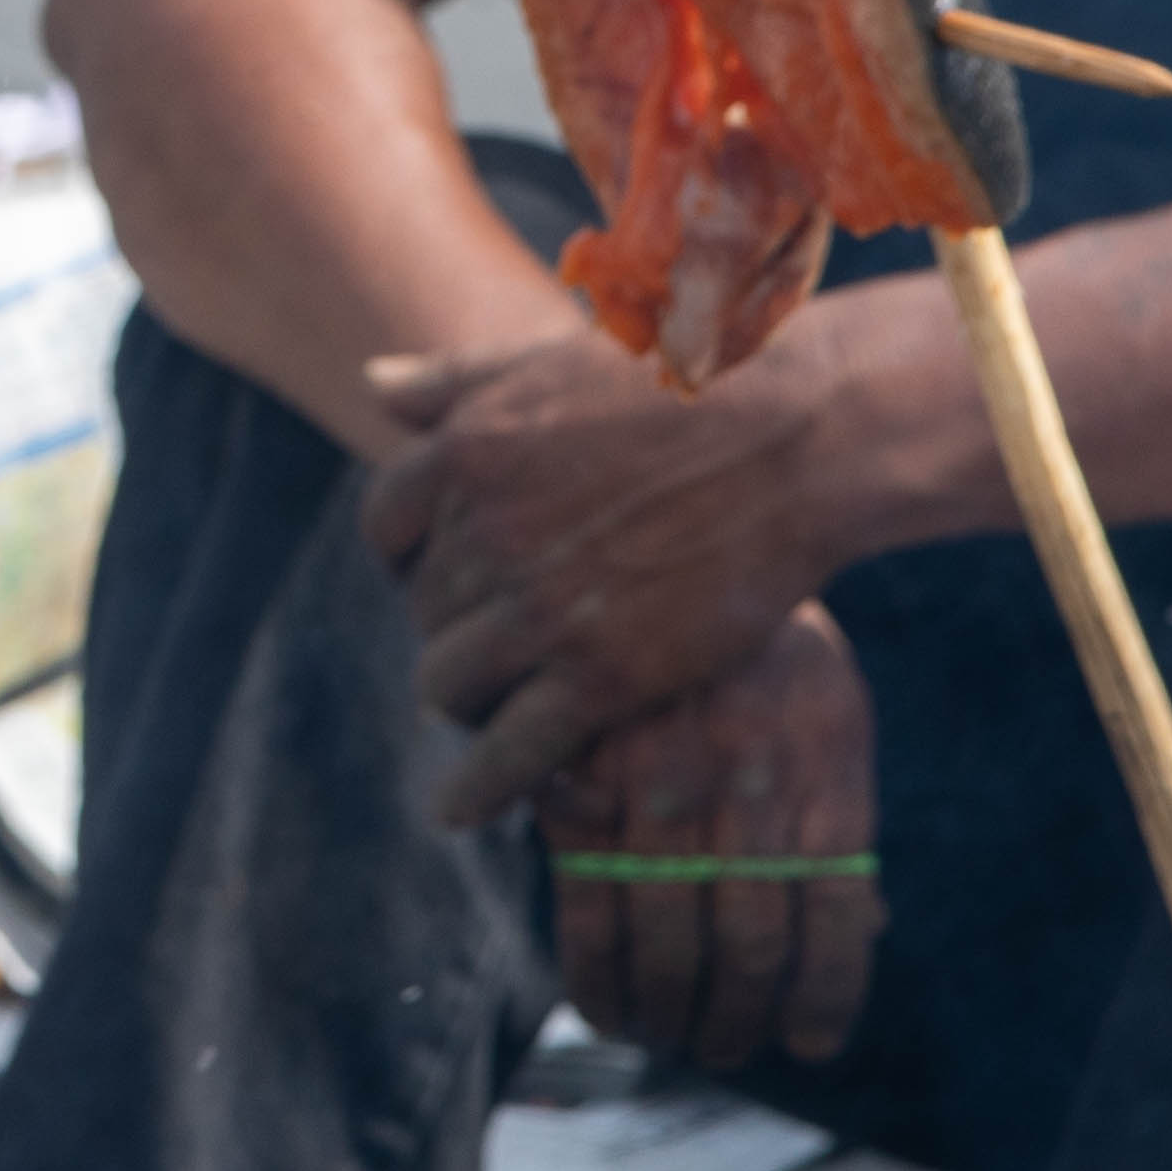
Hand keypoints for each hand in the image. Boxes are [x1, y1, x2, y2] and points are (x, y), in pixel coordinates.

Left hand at [360, 308, 871, 825]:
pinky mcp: (600, 674)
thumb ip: (457, 379)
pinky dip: (475, 789)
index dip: (411, 557)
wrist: (800, 431)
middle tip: (502, 641)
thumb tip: (372, 386)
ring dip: (467, 698)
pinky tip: (458, 811)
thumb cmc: (687, 382)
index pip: (388, 527)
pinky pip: (508, 751)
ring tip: (500, 705)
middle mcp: (486, 532)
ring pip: (449, 683)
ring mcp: (540, 608)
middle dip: (455, 626)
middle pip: (424, 610)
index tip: (444, 574)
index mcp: (466, 451)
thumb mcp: (551, 359)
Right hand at [539, 603, 879, 1072]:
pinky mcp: (576, 782)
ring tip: (674, 1039)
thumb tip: (868, 927)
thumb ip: (834, 814)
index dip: (825, 999)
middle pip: (751, 948)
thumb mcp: (825, 708)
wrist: (651, 520)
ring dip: (672, 1017)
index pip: (837, 919)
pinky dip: (597, 981)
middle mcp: (745, 784)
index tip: (807, 1044)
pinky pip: (586, 914)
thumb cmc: (755, 636)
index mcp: (823, 767)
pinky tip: (610, 1012)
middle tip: (728, 1049)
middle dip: (740, 1022)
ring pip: (667, 945)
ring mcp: (657, 786)